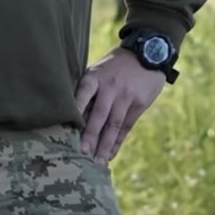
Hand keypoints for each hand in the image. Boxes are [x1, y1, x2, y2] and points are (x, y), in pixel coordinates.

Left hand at [74, 47, 167, 163]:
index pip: (83, 94)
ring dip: (105, 145)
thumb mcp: (98, 69)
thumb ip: (87, 89)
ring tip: (96, 162)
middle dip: (90, 135)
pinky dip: (117, 142)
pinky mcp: (139, 104)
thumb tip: (68, 114)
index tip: (66, 127)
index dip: (75, 109)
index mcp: (95, 76)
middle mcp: (110, 87)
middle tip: (81, 153)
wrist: (148, 52)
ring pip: (114, 124)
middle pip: (99, 114)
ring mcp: (126, 96)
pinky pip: (126, 127)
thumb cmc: (115, 65)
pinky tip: (110, 155)